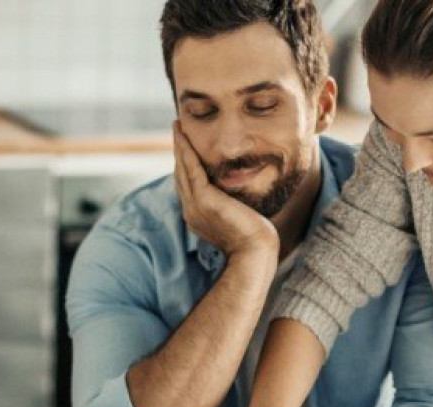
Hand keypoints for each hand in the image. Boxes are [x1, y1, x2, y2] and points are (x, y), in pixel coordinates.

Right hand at [173, 121, 278, 257]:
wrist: (255, 252)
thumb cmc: (254, 239)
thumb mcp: (237, 218)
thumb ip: (231, 206)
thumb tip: (238, 197)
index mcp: (197, 216)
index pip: (187, 185)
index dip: (184, 164)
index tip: (185, 146)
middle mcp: (191, 210)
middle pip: (180, 174)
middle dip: (178, 151)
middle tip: (177, 129)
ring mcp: (195, 206)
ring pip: (182, 169)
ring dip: (179, 146)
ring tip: (177, 127)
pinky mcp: (204, 200)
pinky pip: (191, 169)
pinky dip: (186, 151)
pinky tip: (184, 136)